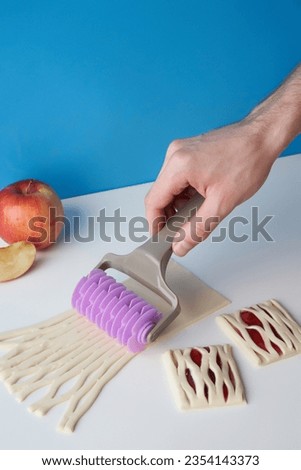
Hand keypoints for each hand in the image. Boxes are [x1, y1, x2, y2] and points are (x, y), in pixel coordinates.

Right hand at [145, 119, 278, 255]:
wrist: (263, 136)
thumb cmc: (248, 160)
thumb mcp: (222, 203)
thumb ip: (198, 228)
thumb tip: (181, 245)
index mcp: (179, 165)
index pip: (153, 201)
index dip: (155, 223)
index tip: (161, 237)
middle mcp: (175, 154)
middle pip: (160, 194)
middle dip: (170, 215)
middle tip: (183, 230)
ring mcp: (181, 150)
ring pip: (170, 186)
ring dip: (179, 204)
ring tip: (199, 211)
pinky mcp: (188, 150)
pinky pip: (179, 177)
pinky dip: (186, 192)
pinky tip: (202, 198)